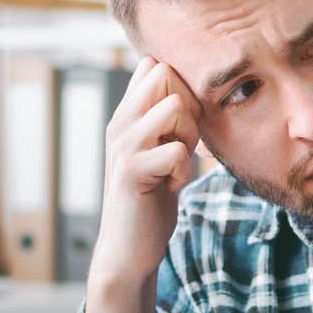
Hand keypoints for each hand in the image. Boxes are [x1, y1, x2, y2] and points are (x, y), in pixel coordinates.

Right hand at [85, 55, 202, 312]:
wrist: (130, 246)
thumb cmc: (152, 198)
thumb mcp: (162, 150)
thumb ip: (170, 122)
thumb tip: (193, 93)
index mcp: (127, 115)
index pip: (154, 66)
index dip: (182, 90)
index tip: (181, 127)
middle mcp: (120, 123)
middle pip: (167, 76)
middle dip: (190, 109)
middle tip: (182, 145)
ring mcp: (123, 145)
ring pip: (174, 106)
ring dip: (188, 138)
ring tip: (175, 166)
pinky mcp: (131, 170)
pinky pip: (176, 149)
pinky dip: (183, 171)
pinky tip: (170, 186)